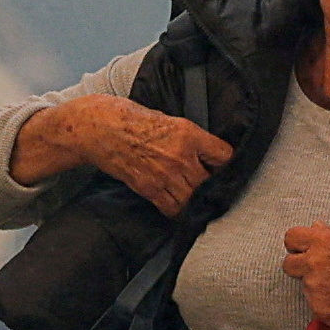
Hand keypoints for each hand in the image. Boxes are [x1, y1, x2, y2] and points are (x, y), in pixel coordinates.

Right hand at [59, 95, 231, 215]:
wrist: (102, 129)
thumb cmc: (132, 119)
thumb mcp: (170, 119)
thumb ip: (190, 137)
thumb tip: (207, 153)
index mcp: (189, 134)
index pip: (224, 155)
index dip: (226, 163)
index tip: (223, 166)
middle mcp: (180, 156)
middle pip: (211, 182)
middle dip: (211, 184)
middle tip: (209, 184)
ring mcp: (165, 175)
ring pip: (194, 199)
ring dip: (196, 199)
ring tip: (195, 197)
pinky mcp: (150, 189)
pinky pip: (172, 209)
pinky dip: (177, 210)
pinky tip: (178, 204)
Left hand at [283, 224, 329, 329]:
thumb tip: (316, 228)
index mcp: (323, 240)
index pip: (290, 237)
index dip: (299, 243)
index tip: (305, 248)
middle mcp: (314, 264)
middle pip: (288, 264)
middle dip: (301, 266)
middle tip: (320, 269)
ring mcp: (315, 290)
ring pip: (304, 286)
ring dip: (317, 286)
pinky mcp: (321, 311)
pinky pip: (316, 304)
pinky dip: (327, 303)